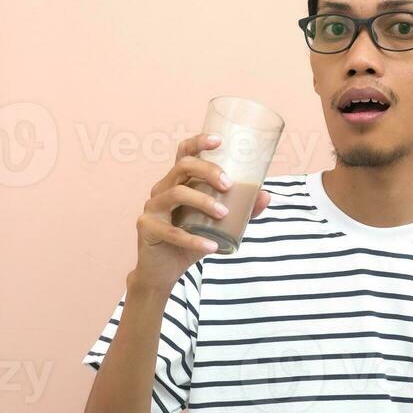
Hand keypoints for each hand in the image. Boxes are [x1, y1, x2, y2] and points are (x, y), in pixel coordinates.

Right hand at [131, 132, 269, 293]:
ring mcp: (152, 207)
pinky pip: (172, 231)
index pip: (184, 153)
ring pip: (176, 194)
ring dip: (203, 201)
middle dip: (208, 171)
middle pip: (182, 167)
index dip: (199, 142)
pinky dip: (194, 239)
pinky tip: (212, 246)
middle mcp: (162, 189)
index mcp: (178, 182)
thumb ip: (241, 210)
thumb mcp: (218, 224)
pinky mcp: (147, 228)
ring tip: (223, 213)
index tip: (220, 141)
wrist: (164, 272)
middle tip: (229, 185)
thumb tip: (266, 196)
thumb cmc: (191, 240)